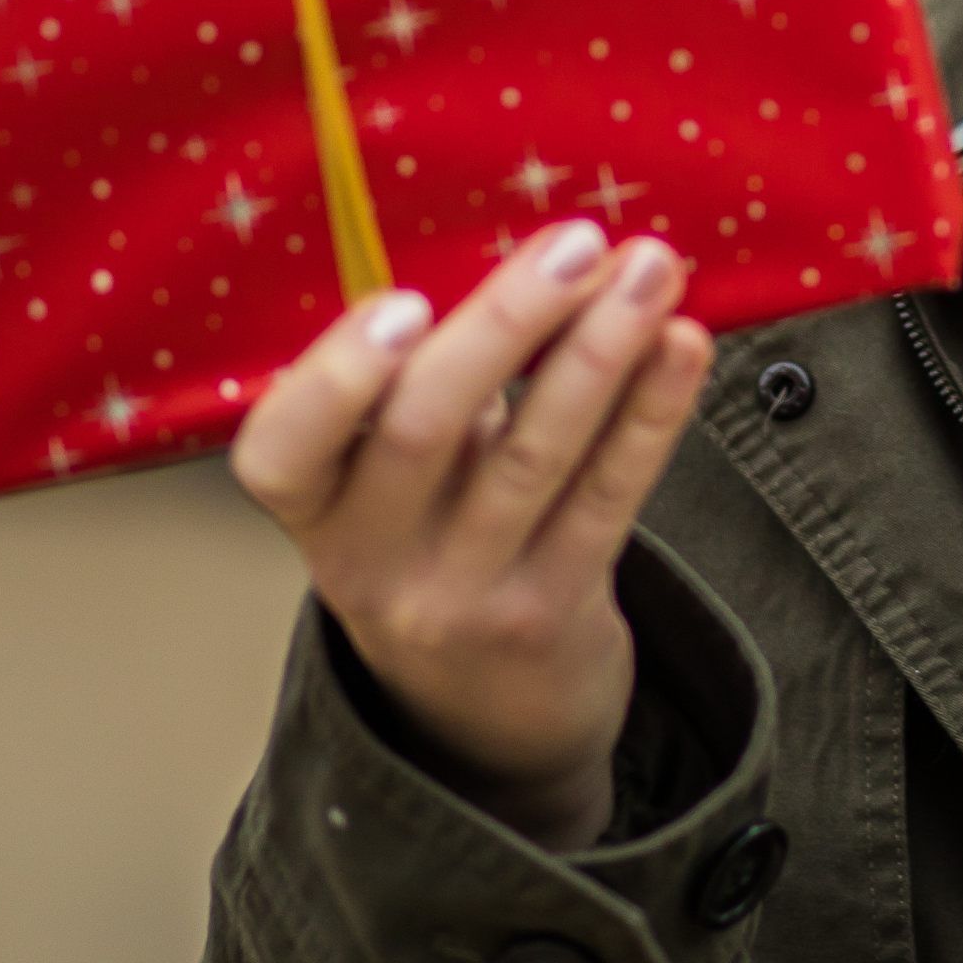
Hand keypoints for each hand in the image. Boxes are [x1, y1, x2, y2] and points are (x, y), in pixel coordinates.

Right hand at [230, 219, 714, 849]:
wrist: (487, 719)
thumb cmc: (441, 541)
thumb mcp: (396, 486)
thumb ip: (431, 387)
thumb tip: (528, 251)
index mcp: (316, 509)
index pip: (279, 453)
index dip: (333, 380)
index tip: (403, 302)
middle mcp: (373, 561)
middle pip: (425, 431)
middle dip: (508, 324)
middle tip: (578, 243)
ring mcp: (463, 596)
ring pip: (533, 459)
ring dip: (601, 351)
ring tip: (652, 270)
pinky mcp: (554, 614)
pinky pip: (608, 500)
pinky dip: (652, 414)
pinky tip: (684, 345)